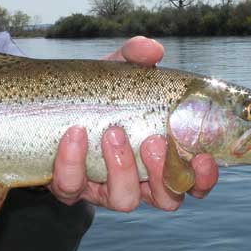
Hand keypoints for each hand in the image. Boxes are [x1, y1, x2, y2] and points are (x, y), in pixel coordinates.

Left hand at [48, 36, 218, 211]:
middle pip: (167, 199)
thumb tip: (152, 50)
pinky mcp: (71, 189)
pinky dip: (74, 160)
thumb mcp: (117, 73)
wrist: (46, 106)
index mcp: (160, 158)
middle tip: (152, 141)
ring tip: (113, 133)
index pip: (194, 180)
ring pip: (124, 200)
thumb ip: (135, 58)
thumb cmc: (97, 93)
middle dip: (162, 174)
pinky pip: (73, 187)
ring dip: (122, 167)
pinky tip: (74, 134)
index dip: (204, 177)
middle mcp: (139, 182)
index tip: (204, 157)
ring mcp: (104, 189)